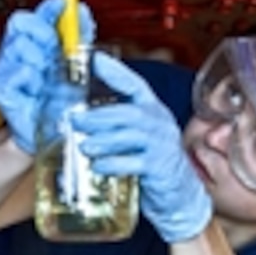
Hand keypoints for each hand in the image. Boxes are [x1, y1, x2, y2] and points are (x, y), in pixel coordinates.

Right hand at [0, 0, 94, 152]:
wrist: (50, 133)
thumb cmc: (59, 100)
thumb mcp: (77, 62)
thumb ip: (80, 35)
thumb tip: (82, 11)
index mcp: (35, 43)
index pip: (35, 14)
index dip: (48, 6)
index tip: (63, 2)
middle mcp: (18, 53)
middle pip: (23, 23)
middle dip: (44, 33)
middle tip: (57, 50)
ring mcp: (8, 70)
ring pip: (20, 45)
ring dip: (40, 60)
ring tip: (49, 78)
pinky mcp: (3, 89)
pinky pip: (18, 72)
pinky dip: (32, 78)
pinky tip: (39, 88)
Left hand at [73, 53, 212, 242]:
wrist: (179, 194)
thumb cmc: (153, 161)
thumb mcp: (138, 137)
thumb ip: (116, 125)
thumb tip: (80, 118)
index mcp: (153, 111)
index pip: (136, 85)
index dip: (117, 72)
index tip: (96, 60)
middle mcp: (160, 123)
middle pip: (129, 112)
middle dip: (99, 115)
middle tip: (76, 120)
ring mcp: (162, 145)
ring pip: (131, 136)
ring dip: (104, 140)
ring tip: (83, 145)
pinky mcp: (161, 168)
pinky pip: (135, 162)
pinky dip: (113, 164)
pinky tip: (97, 166)